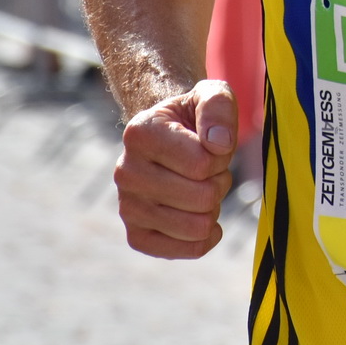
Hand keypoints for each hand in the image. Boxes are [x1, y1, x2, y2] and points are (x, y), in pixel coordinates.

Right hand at [114, 79, 237, 258]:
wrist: (171, 136)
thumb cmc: (196, 115)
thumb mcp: (212, 93)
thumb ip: (218, 107)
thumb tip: (218, 145)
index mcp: (139, 133)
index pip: (202, 163)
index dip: (221, 156)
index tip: (211, 144)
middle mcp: (124, 172)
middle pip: (202, 198)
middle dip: (219, 183)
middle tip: (209, 169)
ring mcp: (127, 207)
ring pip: (196, 227)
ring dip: (213, 208)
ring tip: (201, 186)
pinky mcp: (136, 235)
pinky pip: (184, 251)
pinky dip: (204, 237)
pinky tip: (201, 217)